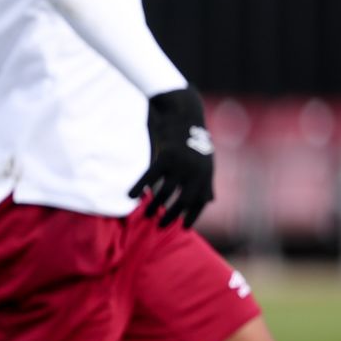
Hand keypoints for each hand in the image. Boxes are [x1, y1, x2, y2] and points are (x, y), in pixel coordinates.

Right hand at [130, 86, 212, 228]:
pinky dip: (139, 187)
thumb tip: (210, 201)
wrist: (184, 112)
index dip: (193, 215)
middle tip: (161, 225)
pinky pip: (150, 177)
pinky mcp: (165, 156)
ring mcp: (180, 164)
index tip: (183, 228)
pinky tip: (131, 197)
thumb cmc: (194, 137)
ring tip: (146, 214)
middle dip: (172, 214)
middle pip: (183, 199)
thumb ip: (206, 182)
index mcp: (206, 173)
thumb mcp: (205, 160)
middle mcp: (195, 171)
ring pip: (166, 191)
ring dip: (155, 205)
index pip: (200, 200)